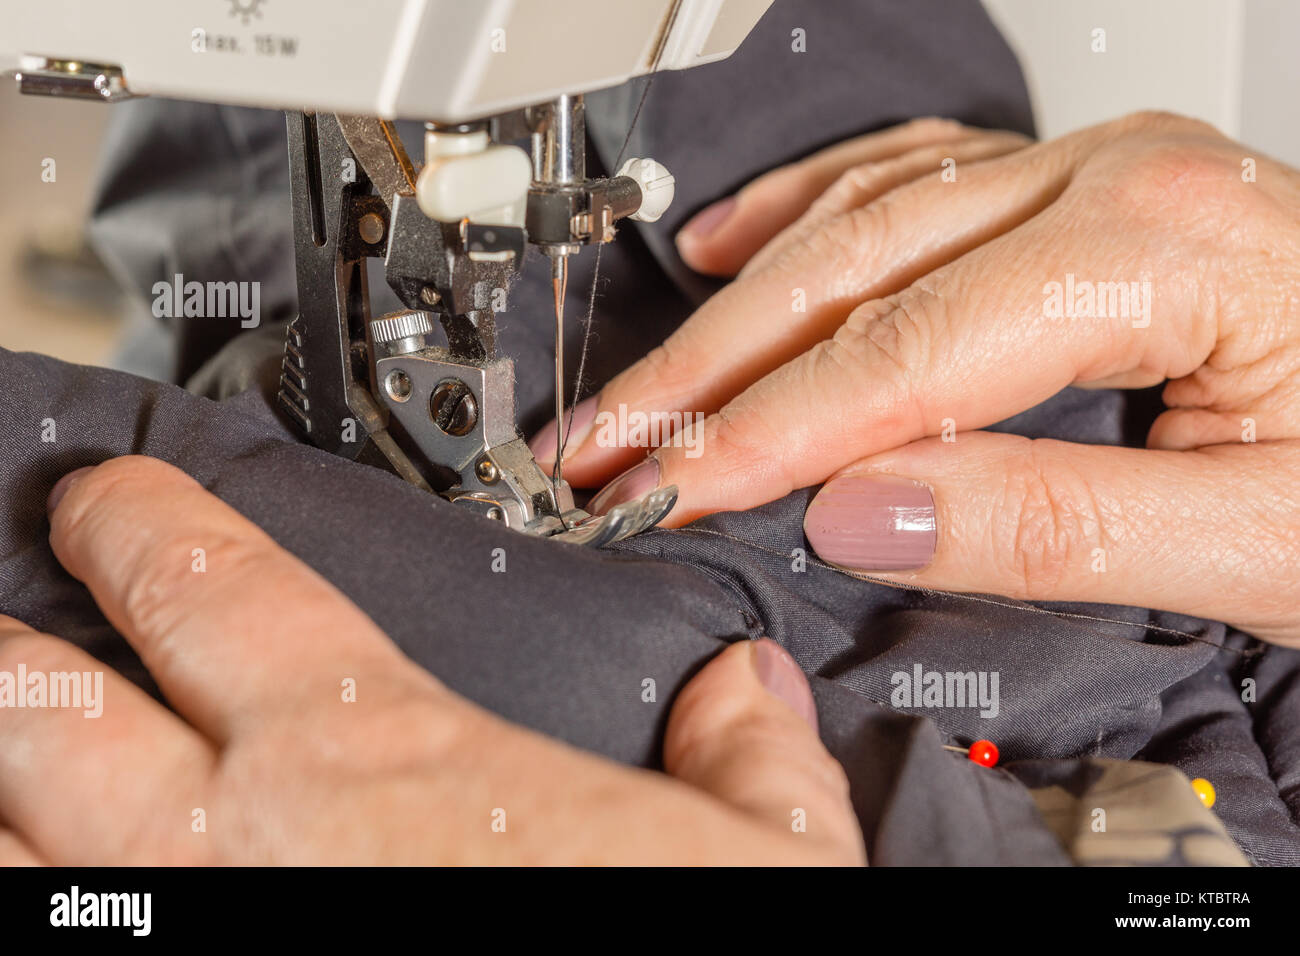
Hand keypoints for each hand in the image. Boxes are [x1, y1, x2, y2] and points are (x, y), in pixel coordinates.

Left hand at [0, 456, 861, 864]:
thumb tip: (749, 689)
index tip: (106, 504)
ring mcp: (178, 941)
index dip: (138, 523)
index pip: (209, 586)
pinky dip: (23, 890)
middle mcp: (240, 843)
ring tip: (6, 774)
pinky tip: (41, 881)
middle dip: (9, 659)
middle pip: (44, 710)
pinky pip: (35, 936)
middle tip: (7, 634)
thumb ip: (749, 753)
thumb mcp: (760, 857)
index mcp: (376, 759)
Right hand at [532, 112, 1299, 645]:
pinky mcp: (1072, 194)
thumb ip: (1052, 521)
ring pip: (860, 222)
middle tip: (605, 442)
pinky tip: (738, 247)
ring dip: (734, 308)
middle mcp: (1109, 180)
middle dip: (710, 374)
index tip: (664, 489)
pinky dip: (803, 219)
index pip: (904, 355)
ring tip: (642, 378)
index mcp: (1158, 242)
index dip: (763, 435)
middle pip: (851, 274)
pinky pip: (907, 182)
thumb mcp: (1262, 533)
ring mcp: (1085, 175)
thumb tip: (862, 511)